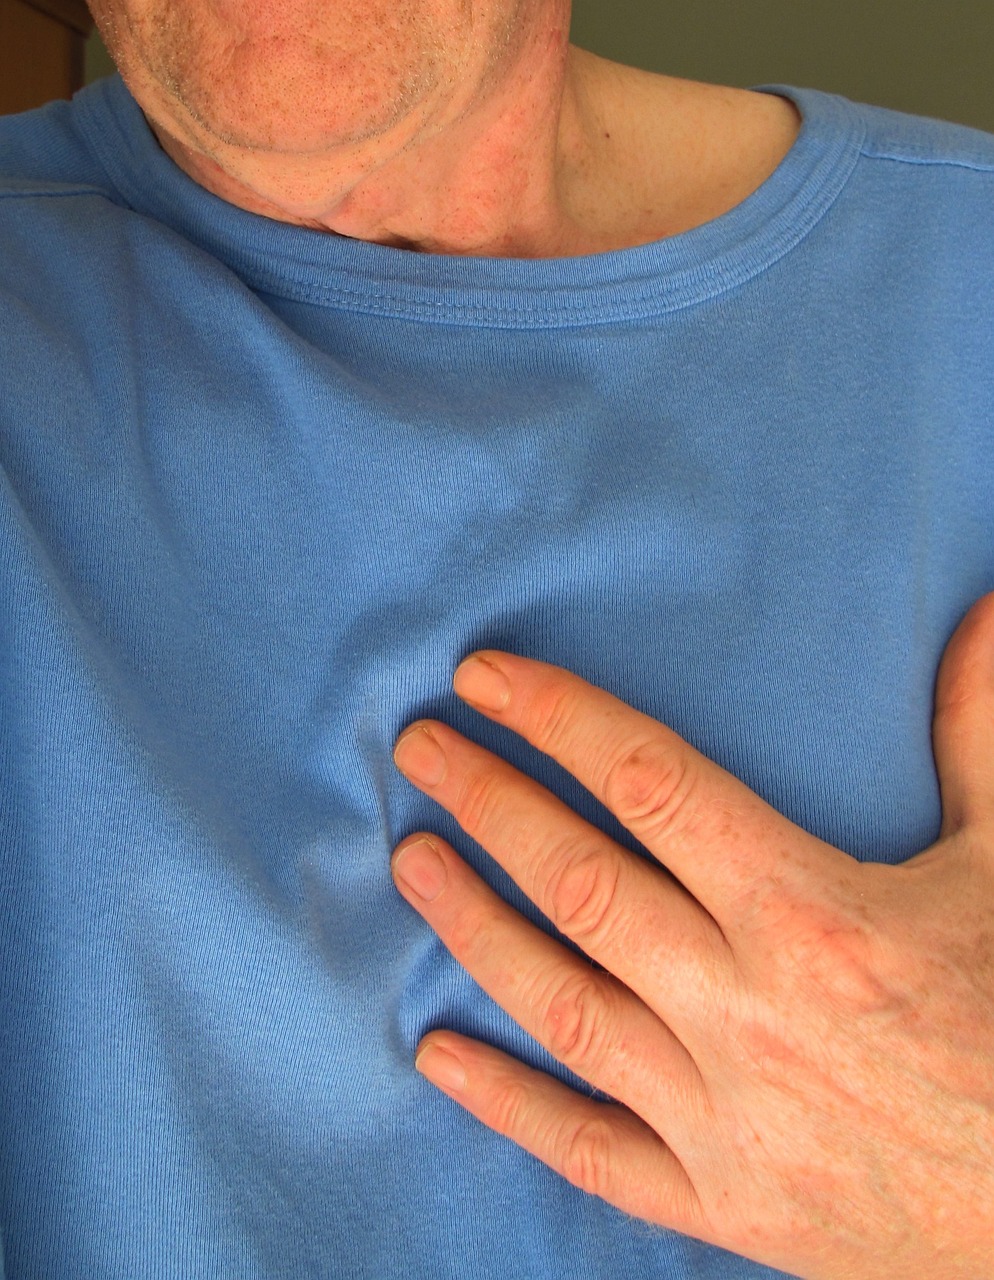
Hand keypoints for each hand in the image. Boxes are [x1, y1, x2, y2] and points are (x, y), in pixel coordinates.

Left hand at [389, 594, 993, 1279]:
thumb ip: (978, 737)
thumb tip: (979, 615)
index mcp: (814, 914)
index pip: (651, 784)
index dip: (559, 718)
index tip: (485, 679)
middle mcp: (748, 1009)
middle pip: (582, 883)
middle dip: (489, 803)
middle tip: (419, 750)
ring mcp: (722, 1114)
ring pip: (562, 1004)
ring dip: (473, 927)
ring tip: (412, 863)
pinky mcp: (717, 1200)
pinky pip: (587, 1149)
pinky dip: (504, 1101)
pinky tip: (434, 1051)